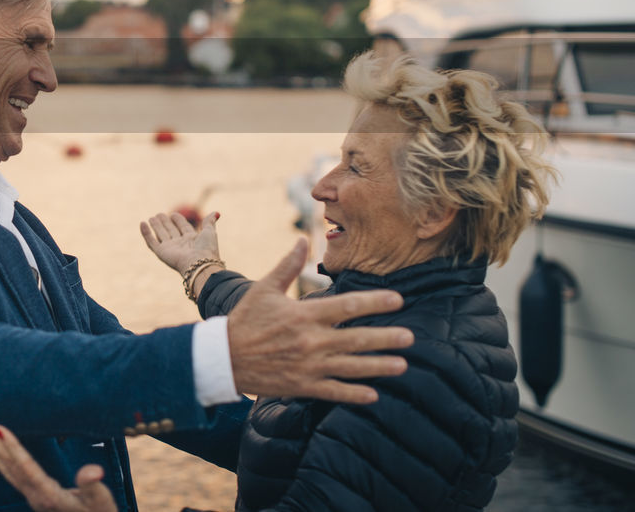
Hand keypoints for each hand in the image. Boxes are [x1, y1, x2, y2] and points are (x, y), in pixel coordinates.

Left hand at [0, 420, 118, 511]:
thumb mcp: (102, 503)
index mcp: (50, 497)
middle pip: (11, 469)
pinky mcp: (35, 497)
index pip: (26, 468)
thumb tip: (92, 471)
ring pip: (9, 473)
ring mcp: (34, 499)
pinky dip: (1, 462)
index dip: (12, 447)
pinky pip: (13, 476)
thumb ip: (93, 486)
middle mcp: (36, 498)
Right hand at [140, 211, 221, 274]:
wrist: (200, 263)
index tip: (173, 213)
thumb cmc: (206, 249)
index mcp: (192, 240)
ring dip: (156, 226)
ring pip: (161, 235)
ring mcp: (170, 248)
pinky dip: (146, 233)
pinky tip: (142, 223)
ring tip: (151, 217)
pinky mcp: (161, 252)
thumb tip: (216, 213)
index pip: (183, 228)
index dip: (178, 220)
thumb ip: (209, 222)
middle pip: (171, 231)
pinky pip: (151, 241)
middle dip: (165, 222)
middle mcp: (180, 244)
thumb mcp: (210, 232)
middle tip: (159, 214)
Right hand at [226, 238, 412, 404]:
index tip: (398, 299)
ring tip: (402, 365)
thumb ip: (287, 266)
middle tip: (410, 337)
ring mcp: (308, 366)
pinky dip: (354, 394)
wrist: (223, 358)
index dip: (374, 302)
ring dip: (378, 367)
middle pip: (356, 339)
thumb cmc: (245, 320)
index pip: (347, 306)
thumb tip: (303, 239)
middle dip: (385, 338)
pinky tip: (374, 395)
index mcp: (304, 315)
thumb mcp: (264, 289)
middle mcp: (310, 341)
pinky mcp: (302, 386)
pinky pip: (333, 391)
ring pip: (350, 367)